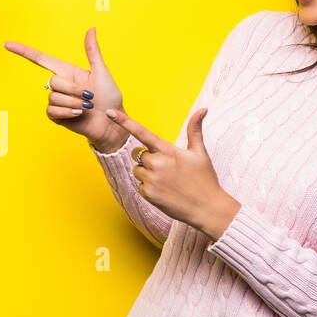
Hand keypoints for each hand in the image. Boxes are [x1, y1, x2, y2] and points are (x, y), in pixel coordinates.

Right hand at [3, 28, 126, 150]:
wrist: (110, 122)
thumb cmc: (109, 98)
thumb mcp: (101, 72)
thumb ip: (92, 52)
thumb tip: (91, 29)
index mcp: (68, 72)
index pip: (40, 59)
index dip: (23, 51)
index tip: (7, 45)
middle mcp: (60, 85)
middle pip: (52, 81)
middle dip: (73, 89)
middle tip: (89, 96)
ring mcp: (57, 101)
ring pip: (54, 97)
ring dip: (73, 103)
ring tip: (86, 107)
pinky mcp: (56, 116)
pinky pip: (52, 111)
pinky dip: (67, 112)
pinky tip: (78, 114)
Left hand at [105, 106, 238, 236]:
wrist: (206, 208)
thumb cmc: (203, 178)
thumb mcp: (200, 152)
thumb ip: (194, 130)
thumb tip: (203, 109)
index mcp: (168, 150)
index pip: (142, 132)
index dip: (124, 122)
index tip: (109, 113)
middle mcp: (157, 163)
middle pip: (137, 153)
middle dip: (146, 158)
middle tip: (166, 167)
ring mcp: (151, 180)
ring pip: (137, 170)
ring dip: (146, 173)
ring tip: (167, 180)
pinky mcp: (148, 194)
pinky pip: (140, 185)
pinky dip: (149, 188)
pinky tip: (165, 191)